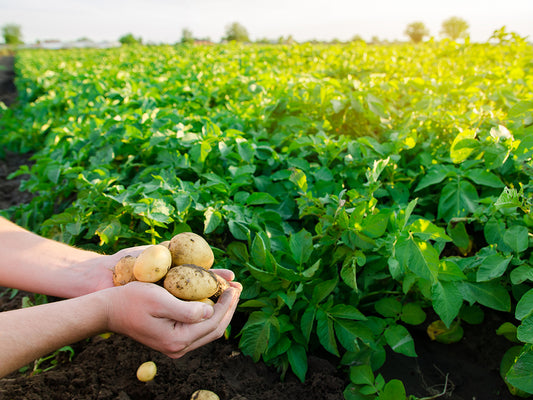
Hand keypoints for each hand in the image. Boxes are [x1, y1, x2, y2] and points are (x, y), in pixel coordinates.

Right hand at [104, 269, 241, 357]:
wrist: (108, 311)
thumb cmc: (131, 300)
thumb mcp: (159, 300)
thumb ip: (187, 309)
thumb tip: (210, 310)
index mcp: (177, 340)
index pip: (213, 322)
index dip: (227, 304)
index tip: (234, 286)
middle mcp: (178, 348)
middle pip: (214, 329)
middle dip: (228, 308)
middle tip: (237, 288)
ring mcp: (175, 346)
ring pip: (208, 330)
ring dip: (221, 311)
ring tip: (230, 292)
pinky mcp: (171, 339)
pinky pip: (198, 329)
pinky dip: (209, 314)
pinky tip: (213, 300)